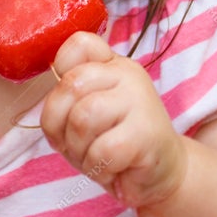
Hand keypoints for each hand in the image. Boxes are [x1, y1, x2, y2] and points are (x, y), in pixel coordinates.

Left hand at [40, 32, 186, 207]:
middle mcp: (126, 74)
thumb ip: (70, 91)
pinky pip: (101, 149)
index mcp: (110, 64)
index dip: (62, 68)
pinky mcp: (146, 133)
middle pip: (70, 85)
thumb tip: (54, 80)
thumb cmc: (114, 141)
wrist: (162, 172)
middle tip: (77, 143)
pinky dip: (97, 166)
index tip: (70, 100)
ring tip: (95, 157)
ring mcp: (139, 99)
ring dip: (78, 149)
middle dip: (61, 125)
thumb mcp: (85, 111)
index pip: (80, 44)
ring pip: (82, 117)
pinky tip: (112, 168)